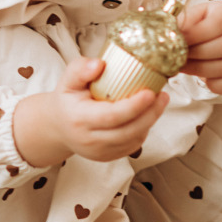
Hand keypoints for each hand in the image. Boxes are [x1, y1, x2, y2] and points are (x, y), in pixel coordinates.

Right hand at [13, 56, 168, 165]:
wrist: (58, 126)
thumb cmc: (67, 99)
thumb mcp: (67, 79)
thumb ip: (81, 69)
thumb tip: (100, 64)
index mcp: (79, 119)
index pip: (111, 116)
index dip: (134, 106)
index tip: (150, 92)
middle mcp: (89, 140)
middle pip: (128, 131)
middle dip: (150, 114)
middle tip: (163, 95)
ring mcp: (100, 152)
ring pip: (133, 140)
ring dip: (150, 121)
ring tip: (160, 101)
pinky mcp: (108, 157)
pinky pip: (132, 145)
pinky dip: (144, 129)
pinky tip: (148, 114)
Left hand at [178, 1, 221, 94]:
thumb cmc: (208, 22)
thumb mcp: (197, 14)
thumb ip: (185, 20)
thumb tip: (169, 31)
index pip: (218, 23)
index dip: (196, 33)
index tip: (177, 39)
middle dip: (196, 53)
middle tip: (176, 55)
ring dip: (199, 69)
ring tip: (181, 65)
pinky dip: (213, 84)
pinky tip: (199, 76)